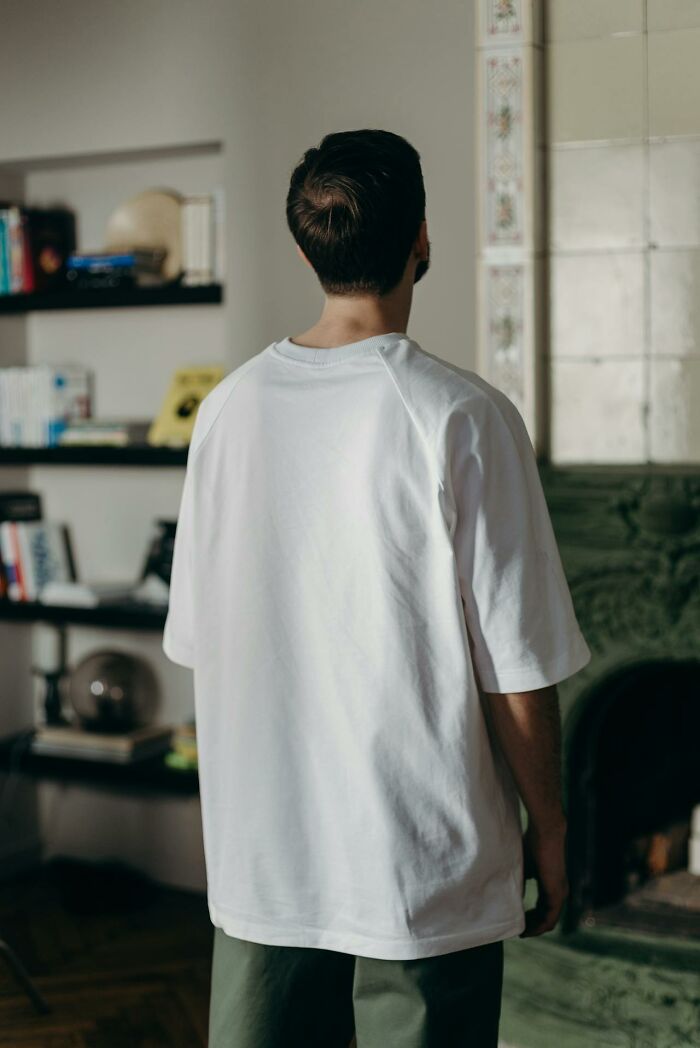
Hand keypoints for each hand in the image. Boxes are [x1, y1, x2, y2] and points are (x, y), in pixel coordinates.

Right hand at [519, 820, 568, 936]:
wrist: (545, 832)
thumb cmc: (533, 844)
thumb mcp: (524, 866)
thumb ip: (520, 880)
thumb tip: (511, 894)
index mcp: (551, 884)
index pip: (542, 906)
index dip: (531, 916)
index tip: (518, 919)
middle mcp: (558, 891)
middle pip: (546, 917)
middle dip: (532, 925)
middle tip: (518, 930)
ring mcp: (559, 893)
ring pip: (549, 920)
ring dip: (535, 928)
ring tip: (521, 933)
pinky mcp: (557, 893)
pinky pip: (550, 918)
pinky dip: (539, 926)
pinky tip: (528, 929)